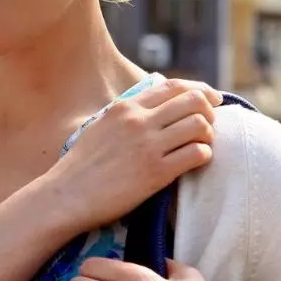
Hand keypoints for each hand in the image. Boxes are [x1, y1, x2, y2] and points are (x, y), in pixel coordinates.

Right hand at [44, 79, 221, 231]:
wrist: (69, 194)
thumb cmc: (82, 164)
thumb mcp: (101, 126)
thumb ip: (127, 115)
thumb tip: (153, 109)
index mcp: (125, 107)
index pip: (173, 86)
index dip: (199, 90)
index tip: (211, 98)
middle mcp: (139, 121)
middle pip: (193, 101)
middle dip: (209, 110)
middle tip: (211, 123)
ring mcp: (149, 145)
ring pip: (199, 124)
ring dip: (208, 133)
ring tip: (202, 144)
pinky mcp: (157, 172)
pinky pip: (197, 154)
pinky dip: (204, 154)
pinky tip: (197, 160)